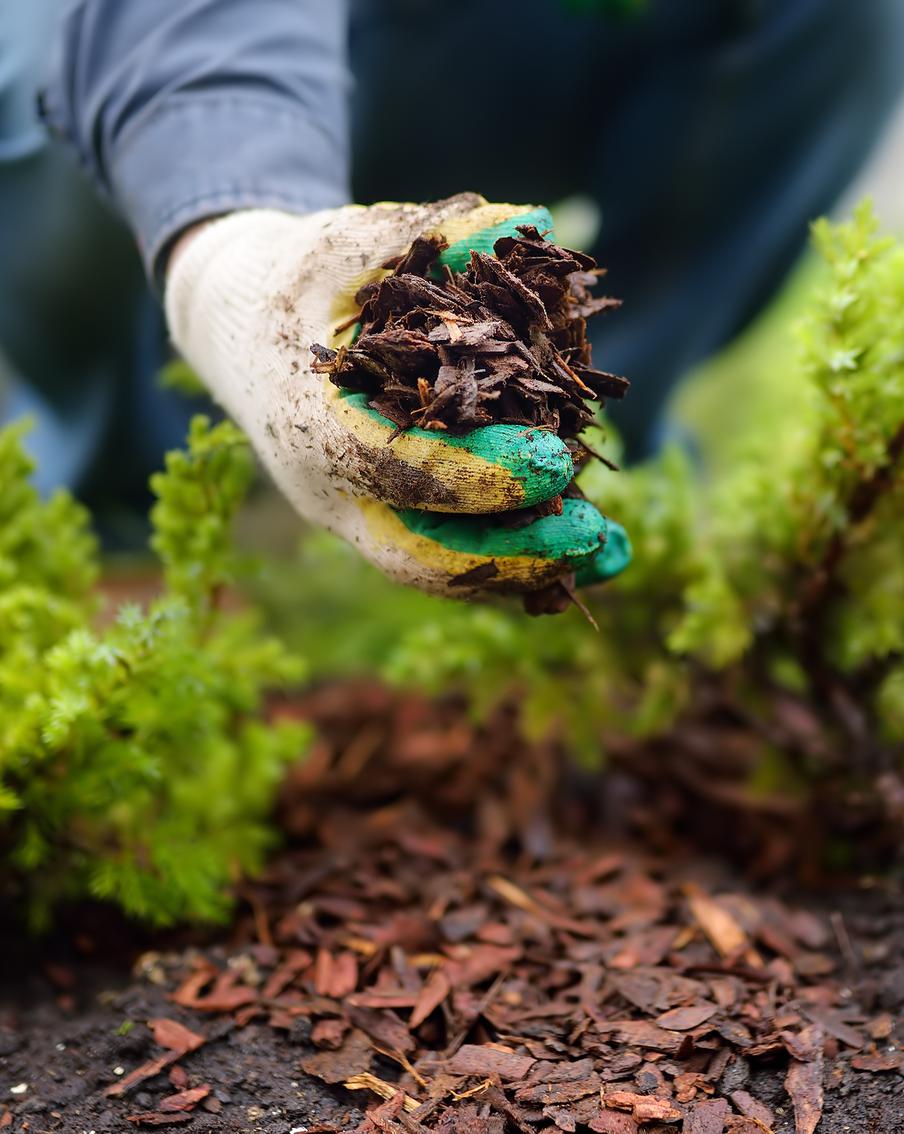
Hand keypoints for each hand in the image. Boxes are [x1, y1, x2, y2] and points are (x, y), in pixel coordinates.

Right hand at [165, 193, 628, 597]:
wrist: (237, 329)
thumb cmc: (295, 279)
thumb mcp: (346, 242)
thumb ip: (430, 232)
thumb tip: (530, 222)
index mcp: (309, 423)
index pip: (394, 468)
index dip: (476, 474)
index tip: (556, 462)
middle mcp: (327, 489)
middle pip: (420, 553)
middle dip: (511, 554)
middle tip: (595, 536)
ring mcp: (352, 515)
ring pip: (439, 568)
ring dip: (526, 569)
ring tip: (612, 553)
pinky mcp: (380, 518)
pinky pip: (448, 555)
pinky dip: (514, 559)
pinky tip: (580, 547)